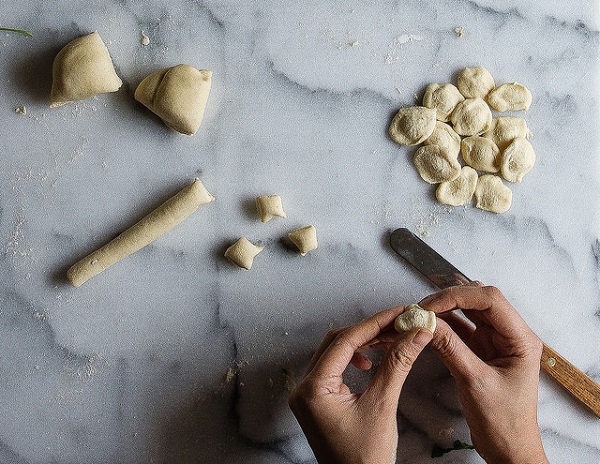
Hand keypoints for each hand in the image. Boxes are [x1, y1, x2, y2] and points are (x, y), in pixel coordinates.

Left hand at [288, 306, 432, 463]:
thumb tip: (417, 334)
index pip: (343, 342)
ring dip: (361, 343)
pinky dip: (353, 358)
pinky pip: (333, 367)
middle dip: (368, 331)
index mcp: (313, 389)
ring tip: (388, 341)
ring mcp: (308, 394)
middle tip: (398, 323)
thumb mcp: (383, 406)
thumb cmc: (367, 458)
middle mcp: (304, 388)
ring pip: (334, 352)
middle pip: (335, 342)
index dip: (374, 324)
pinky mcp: (317, 399)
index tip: (398, 313)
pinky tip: (370, 363)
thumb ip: (398, 364)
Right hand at [420, 285, 547, 463]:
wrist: (508, 449)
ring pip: (467, 312)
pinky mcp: (480, 350)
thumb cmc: (504, 422)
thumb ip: (450, 348)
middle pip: (478, 300)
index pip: (490, 300)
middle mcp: (509, 335)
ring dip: (443, 311)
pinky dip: (442, 326)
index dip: (458, 296)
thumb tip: (427, 323)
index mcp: (520, 339)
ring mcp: (494, 342)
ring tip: (420, 316)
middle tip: (422, 309)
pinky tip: (427, 328)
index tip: (431, 305)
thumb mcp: (474, 382)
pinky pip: (459, 329)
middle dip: (448, 299)